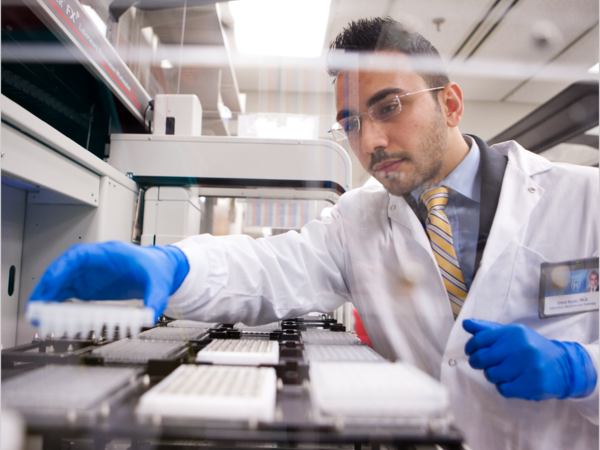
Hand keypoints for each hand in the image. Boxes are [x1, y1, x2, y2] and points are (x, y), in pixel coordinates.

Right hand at [29, 241, 188, 321]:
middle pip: (62, 270)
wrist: (161, 270)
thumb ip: (156, 298)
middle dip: (47, 286)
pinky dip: (56, 304)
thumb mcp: (160, 282)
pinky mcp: (89, 288)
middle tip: (37, 306)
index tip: (51, 281)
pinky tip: (49, 316)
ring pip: (61, 283)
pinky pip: (67, 294)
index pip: (77, 256)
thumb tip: (152, 315)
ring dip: (47, 298)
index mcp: (107, 254)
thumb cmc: (156, 268)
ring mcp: (89, 275)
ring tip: (37, 316)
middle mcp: (93, 263)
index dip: (61, 268)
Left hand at [463, 319, 596, 399]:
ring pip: (491, 375)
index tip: (471, 352)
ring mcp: (530, 367)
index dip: (470, 348)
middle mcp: (523, 347)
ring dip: (493, 376)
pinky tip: (514, 382)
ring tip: (505, 372)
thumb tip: (465, 324)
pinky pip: (504, 390)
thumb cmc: (531, 348)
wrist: (564, 366)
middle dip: (478, 363)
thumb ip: (487, 329)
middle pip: (482, 359)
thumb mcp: (512, 334)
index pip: (479, 340)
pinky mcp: (534, 385)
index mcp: (514, 332)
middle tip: (485, 364)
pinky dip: (504, 387)